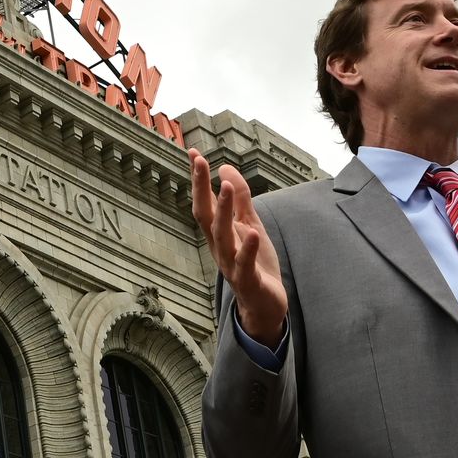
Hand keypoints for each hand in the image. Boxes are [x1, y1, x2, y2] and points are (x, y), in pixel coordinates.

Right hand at [190, 149, 287, 344]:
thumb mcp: (251, 225)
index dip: (198, 178)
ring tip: (227, 187)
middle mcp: (219, 246)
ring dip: (224, 212)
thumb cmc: (255, 264)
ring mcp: (231, 264)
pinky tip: (253, 233)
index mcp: (219, 232)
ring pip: (223, 236)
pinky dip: (248, 249)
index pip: (204, 201)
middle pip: (205, 215)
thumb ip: (241, 199)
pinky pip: (245, 264)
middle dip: (201, 189)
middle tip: (199, 162)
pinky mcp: (247, 280)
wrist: (264, 304)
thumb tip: (226, 167)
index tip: (192, 153)